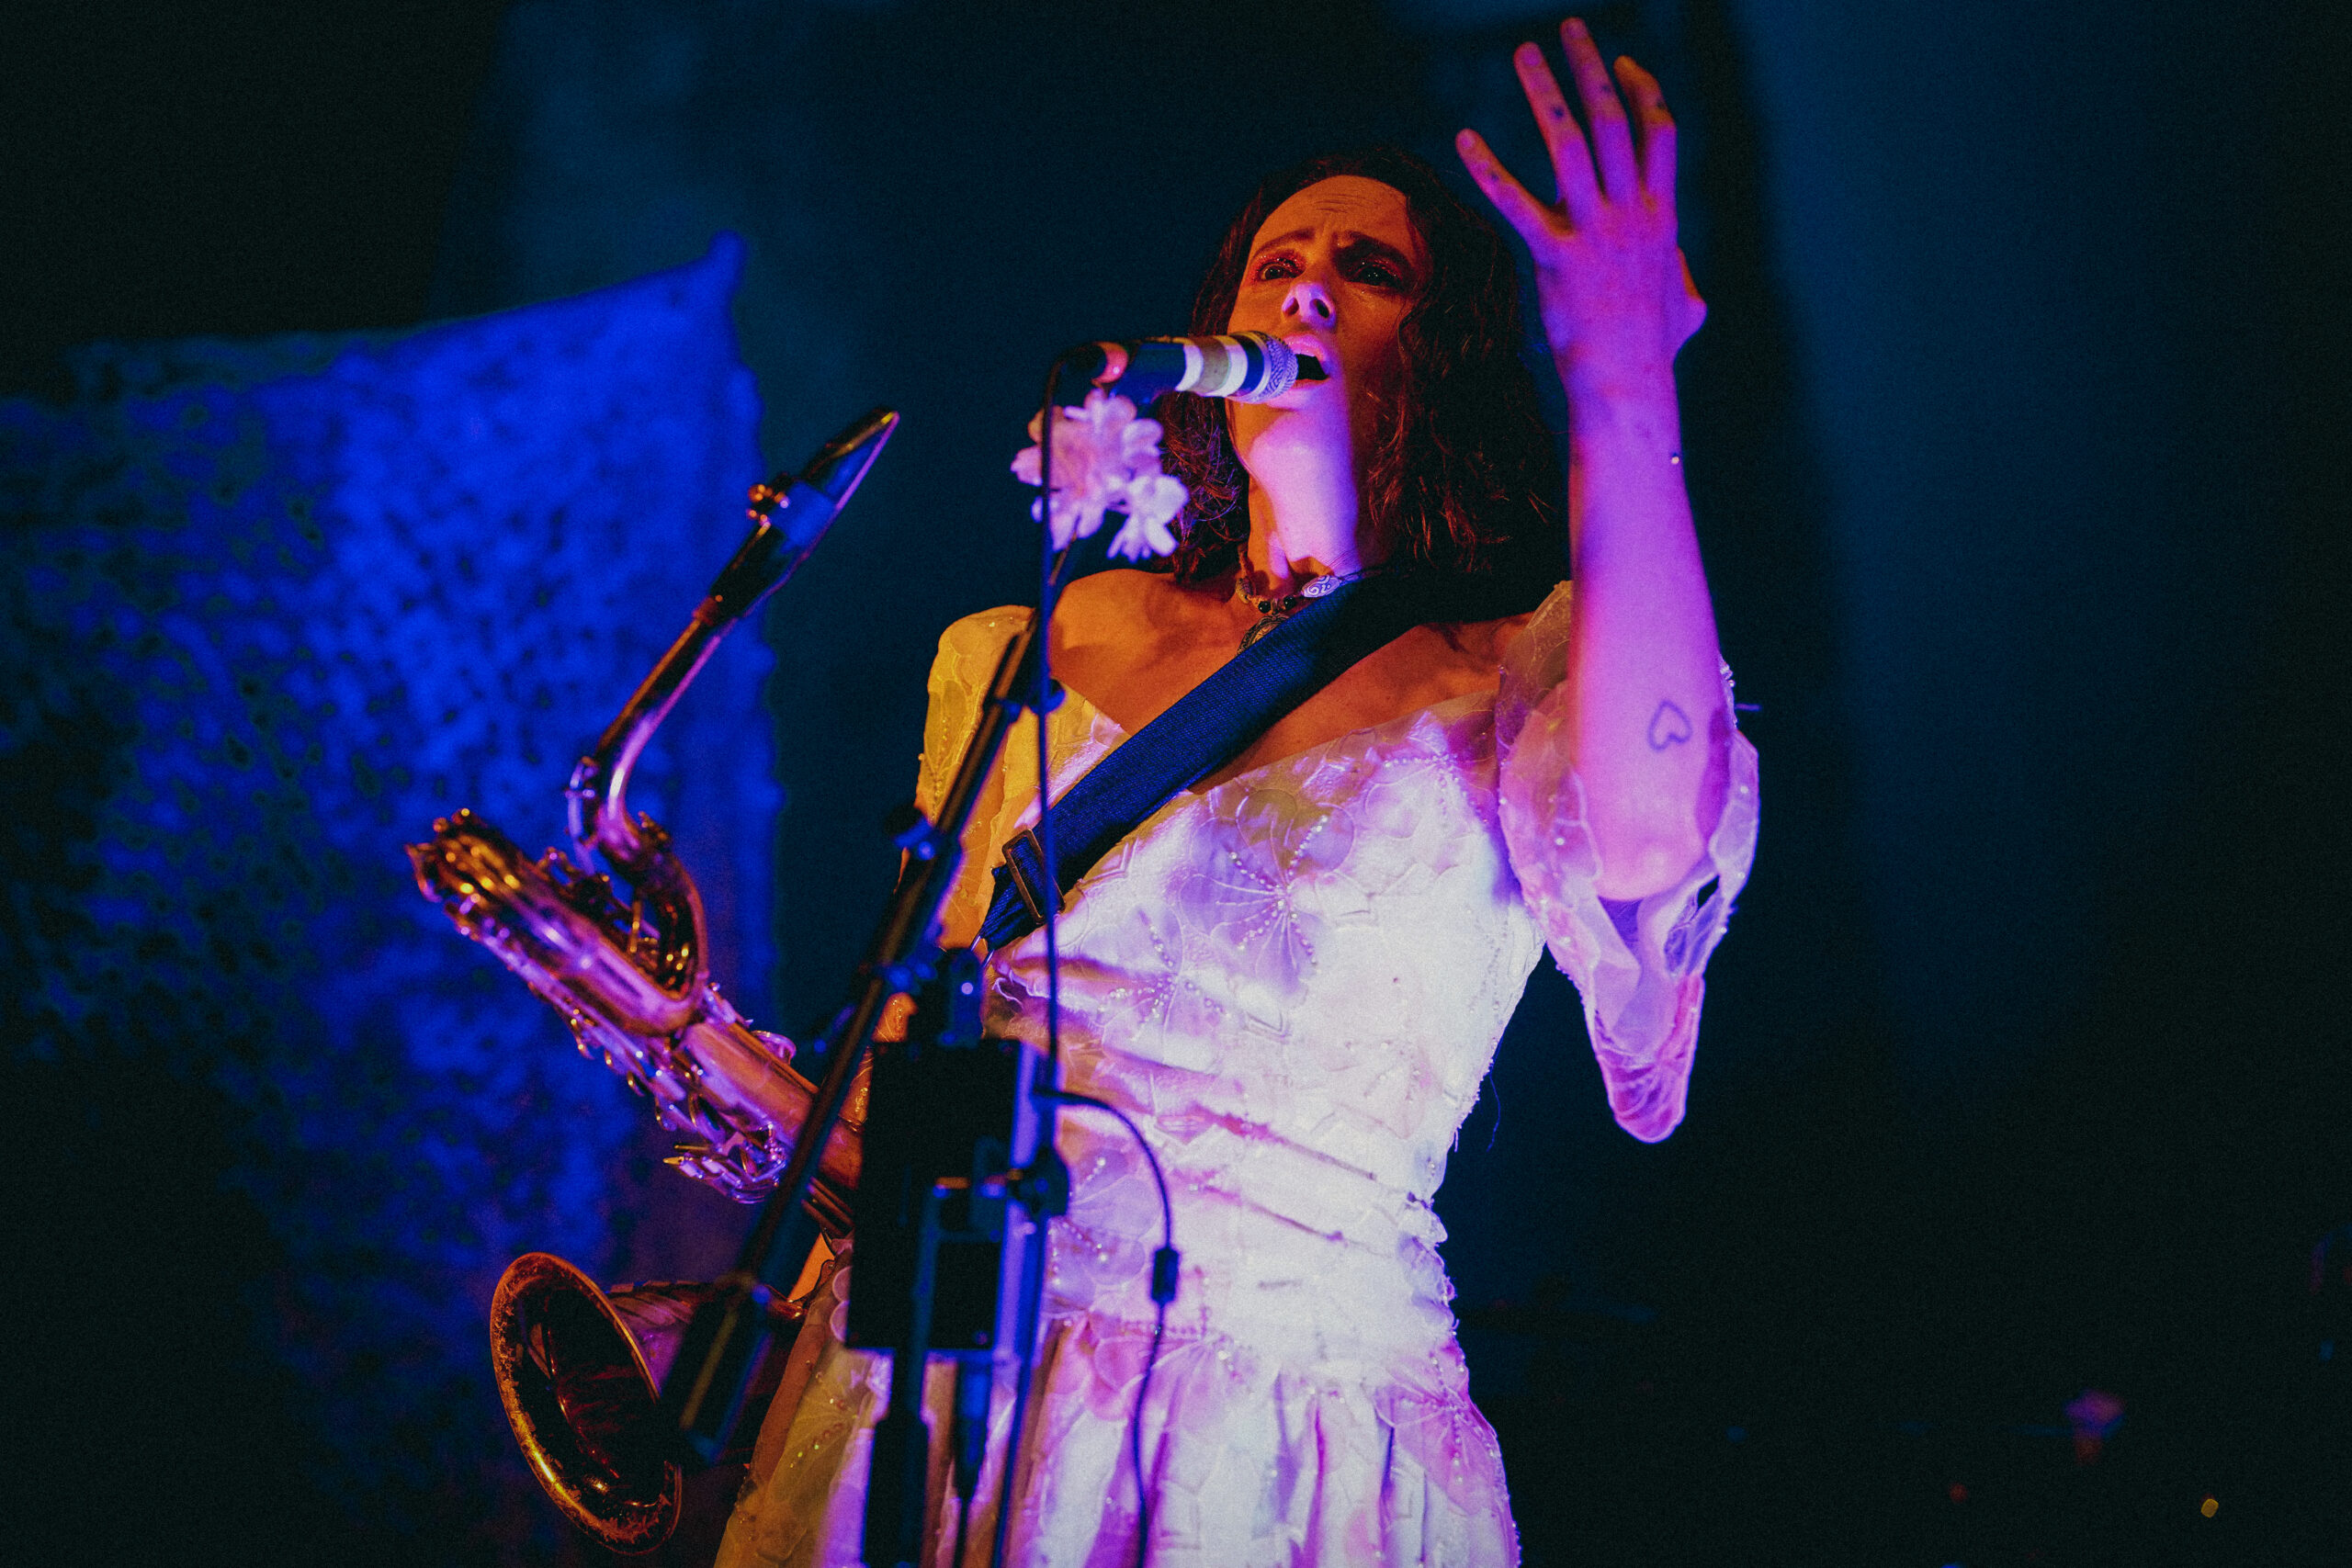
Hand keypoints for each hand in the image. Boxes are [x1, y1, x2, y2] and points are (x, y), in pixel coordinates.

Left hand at [1455, 17, 1704, 389]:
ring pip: (1569, 142)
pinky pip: (1515, 201)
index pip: (1658, 131)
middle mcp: (1632, 212)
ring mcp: (1594, 231)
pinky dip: (1488, 167)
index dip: (1641, 91)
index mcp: (1662, 215)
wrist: (1629, 384)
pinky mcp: (1555, 256)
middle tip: (1570, 28)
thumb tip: (1689, 285)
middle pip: (1613, 119)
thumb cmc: (1653, 352)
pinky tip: (1464, 138)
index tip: (1621, 62)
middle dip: (1590, 67)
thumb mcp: (1686, 310)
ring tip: (1524, 53)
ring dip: (1545, 91)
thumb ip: (1686, 283)